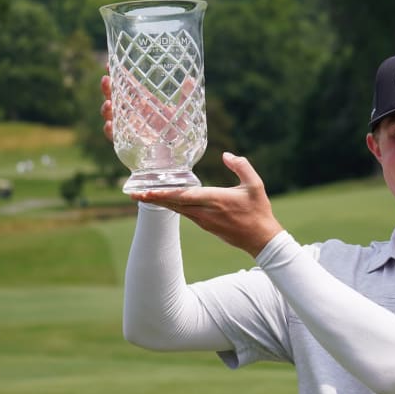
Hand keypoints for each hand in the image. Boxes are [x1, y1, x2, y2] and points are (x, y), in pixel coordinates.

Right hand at [99, 70, 196, 142]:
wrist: (176, 156)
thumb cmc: (177, 133)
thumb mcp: (182, 114)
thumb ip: (185, 98)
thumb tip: (190, 79)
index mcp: (144, 102)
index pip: (127, 85)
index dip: (117, 74)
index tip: (110, 63)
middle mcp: (133, 113)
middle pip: (114, 97)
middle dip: (107, 88)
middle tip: (106, 80)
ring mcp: (128, 127)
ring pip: (111, 114)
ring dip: (106, 107)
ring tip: (109, 103)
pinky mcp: (126, 142)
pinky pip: (113, 136)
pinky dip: (109, 130)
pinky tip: (110, 125)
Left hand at [131, 152, 283, 257]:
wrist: (261, 239)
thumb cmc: (259, 211)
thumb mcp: (255, 185)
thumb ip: (241, 166)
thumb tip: (225, 154)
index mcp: (215, 199)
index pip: (184, 196)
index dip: (165, 193)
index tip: (148, 191)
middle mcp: (205, 212)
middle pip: (173, 204)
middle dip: (152, 199)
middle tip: (133, 194)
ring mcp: (203, 221)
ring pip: (176, 209)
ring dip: (159, 202)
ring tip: (141, 196)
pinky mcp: (205, 225)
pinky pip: (183, 213)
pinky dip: (171, 206)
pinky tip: (163, 201)